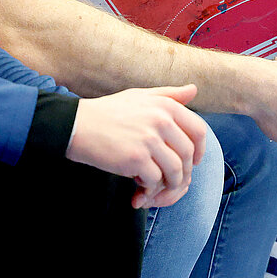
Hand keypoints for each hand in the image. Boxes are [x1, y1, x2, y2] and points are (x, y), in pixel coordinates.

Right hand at [68, 84, 207, 208]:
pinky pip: (155, 180)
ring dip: (168, 184)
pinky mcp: (136, 158)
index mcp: (165, 105)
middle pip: (188, 154)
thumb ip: (168, 95)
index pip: (198, 130)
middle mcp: (161, 120)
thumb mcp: (140, 96)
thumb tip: (194, 89)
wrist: (76, 125)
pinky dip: (150, 188)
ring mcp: (149, 140)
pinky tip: (138, 186)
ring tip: (154, 186)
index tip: (194, 162)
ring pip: (175, 171)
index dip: (200, 150)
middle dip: (183, 172)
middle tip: (171, 180)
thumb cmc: (108, 111)